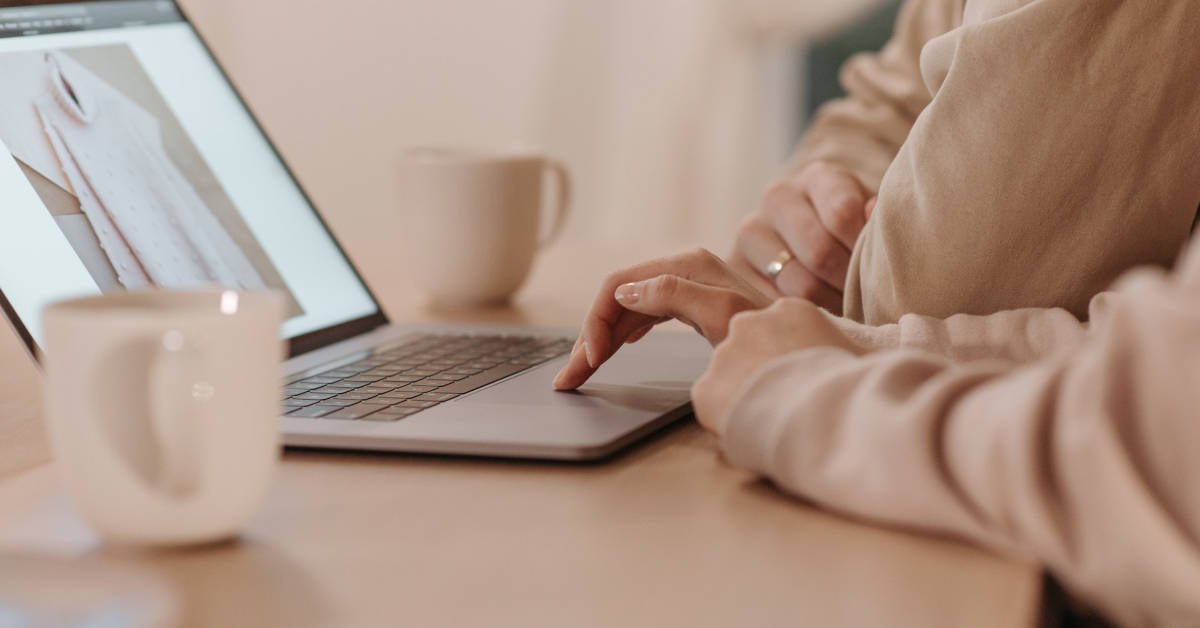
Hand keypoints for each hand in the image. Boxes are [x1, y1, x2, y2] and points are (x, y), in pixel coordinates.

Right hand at [553, 249, 771, 390]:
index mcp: (686, 267)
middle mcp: (684, 270)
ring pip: (629, 308)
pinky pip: (646, 314)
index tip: (590, 362)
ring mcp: (689, 287)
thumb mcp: (723, 315)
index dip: (596, 323)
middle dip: (590, 336)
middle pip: (618, 297)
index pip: (618, 287)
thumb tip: (627, 290)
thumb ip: (675, 295)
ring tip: (584, 372)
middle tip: (569, 378)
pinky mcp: (695, 305)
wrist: (808, 351)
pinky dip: (624, 332)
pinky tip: (615, 349)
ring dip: (602, 338)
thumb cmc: (771, 335)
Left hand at [692, 298, 860, 434]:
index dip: (789, 360)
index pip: (777, 331)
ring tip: (775, 421)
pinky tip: (754, 430)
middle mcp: (750, 323)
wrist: (834, 418)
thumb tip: (890, 347)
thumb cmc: (861, 388)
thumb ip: (857, 347)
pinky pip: (711, 404)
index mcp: (790, 310)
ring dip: (744, 396)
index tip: (804, 381)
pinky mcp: (706, 389)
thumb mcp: (868, 355)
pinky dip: (726, 419)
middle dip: (762, 373)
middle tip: (788, 403)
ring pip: (727, 377)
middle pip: (747, 349)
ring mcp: (724, 354)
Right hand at [729, 161, 875, 313]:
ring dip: (829, 305)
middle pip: (820, 252)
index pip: (843, 214)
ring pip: (799, 285)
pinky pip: (773, 305)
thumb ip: (879, 221)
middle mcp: (777, 198)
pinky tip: (815, 315)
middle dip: (848, 283)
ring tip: (844, 309)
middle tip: (865, 300)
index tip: (879, 269)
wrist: (809, 249)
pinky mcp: (733, 269)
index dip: (864, 250)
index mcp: (819, 178)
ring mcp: (750, 233)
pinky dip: (799, 316)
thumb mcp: (874, 224)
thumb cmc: (854, 239)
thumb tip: (873, 211)